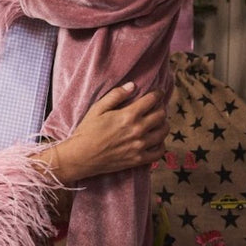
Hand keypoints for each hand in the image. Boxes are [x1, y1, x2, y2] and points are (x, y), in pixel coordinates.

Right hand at [40, 83, 167, 185]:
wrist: (82, 157)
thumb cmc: (87, 131)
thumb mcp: (97, 108)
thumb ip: (116, 95)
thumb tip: (132, 85)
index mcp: (128, 115)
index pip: (152, 100)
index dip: (158, 93)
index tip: (158, 92)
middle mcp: (138, 130)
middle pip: (161, 115)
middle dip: (161, 108)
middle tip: (157, 106)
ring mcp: (140, 146)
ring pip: (163, 132)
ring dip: (163, 124)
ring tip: (158, 121)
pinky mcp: (138, 160)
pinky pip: (159, 152)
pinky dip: (161, 144)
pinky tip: (156, 140)